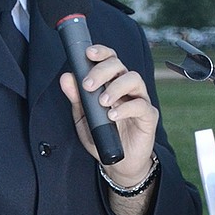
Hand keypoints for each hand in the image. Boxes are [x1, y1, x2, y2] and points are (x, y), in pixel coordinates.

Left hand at [59, 44, 158, 185]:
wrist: (118, 161)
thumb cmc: (102, 135)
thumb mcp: (83, 117)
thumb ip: (76, 98)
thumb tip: (66, 77)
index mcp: (111, 83)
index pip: (109, 60)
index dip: (101, 52)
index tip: (88, 53)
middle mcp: (126, 87)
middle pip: (119, 66)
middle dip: (103, 71)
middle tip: (88, 85)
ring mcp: (139, 99)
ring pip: (134, 79)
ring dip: (116, 87)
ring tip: (102, 102)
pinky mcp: (148, 116)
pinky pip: (141, 105)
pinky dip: (126, 108)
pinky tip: (113, 116)